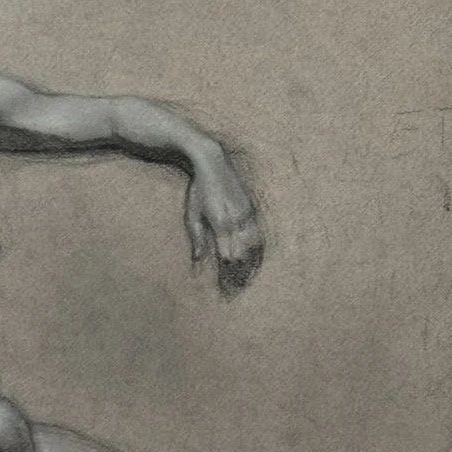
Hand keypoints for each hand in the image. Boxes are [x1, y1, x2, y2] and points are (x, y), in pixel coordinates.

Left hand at [184, 146, 263, 295]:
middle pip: (243, 255)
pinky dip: (258, 251)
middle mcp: (237, 220)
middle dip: (239, 274)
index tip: (224, 287)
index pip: (228, 256)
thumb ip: (197, 240)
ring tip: (246, 279)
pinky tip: (255, 261)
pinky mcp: (252, 210)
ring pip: (254, 247)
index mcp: (221, 223)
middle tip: (234, 289)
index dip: (227, 274)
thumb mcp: (192, 215)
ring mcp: (247, 214)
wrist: (213, 162)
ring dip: (251, 265)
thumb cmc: (198, 191)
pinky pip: (259, 235)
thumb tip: (197, 263)